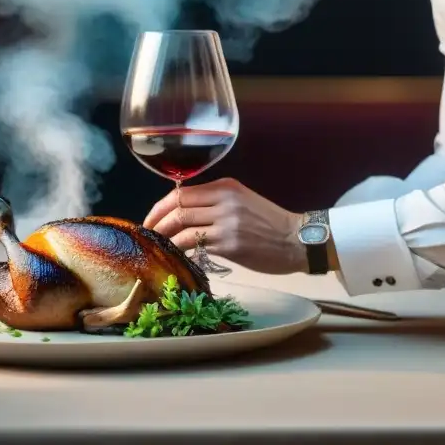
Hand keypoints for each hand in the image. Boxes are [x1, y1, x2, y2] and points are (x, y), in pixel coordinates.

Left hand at [143, 177, 306, 274]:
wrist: (297, 240)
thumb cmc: (270, 223)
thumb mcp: (242, 202)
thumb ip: (215, 203)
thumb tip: (182, 214)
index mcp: (226, 187)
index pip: (181, 192)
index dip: (160, 207)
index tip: (151, 220)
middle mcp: (224, 200)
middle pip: (177, 207)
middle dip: (156, 222)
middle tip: (148, 236)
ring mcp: (227, 222)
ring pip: (182, 226)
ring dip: (164, 238)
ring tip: (157, 248)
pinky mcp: (230, 244)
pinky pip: (194, 245)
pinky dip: (179, 250)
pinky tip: (176, 257)